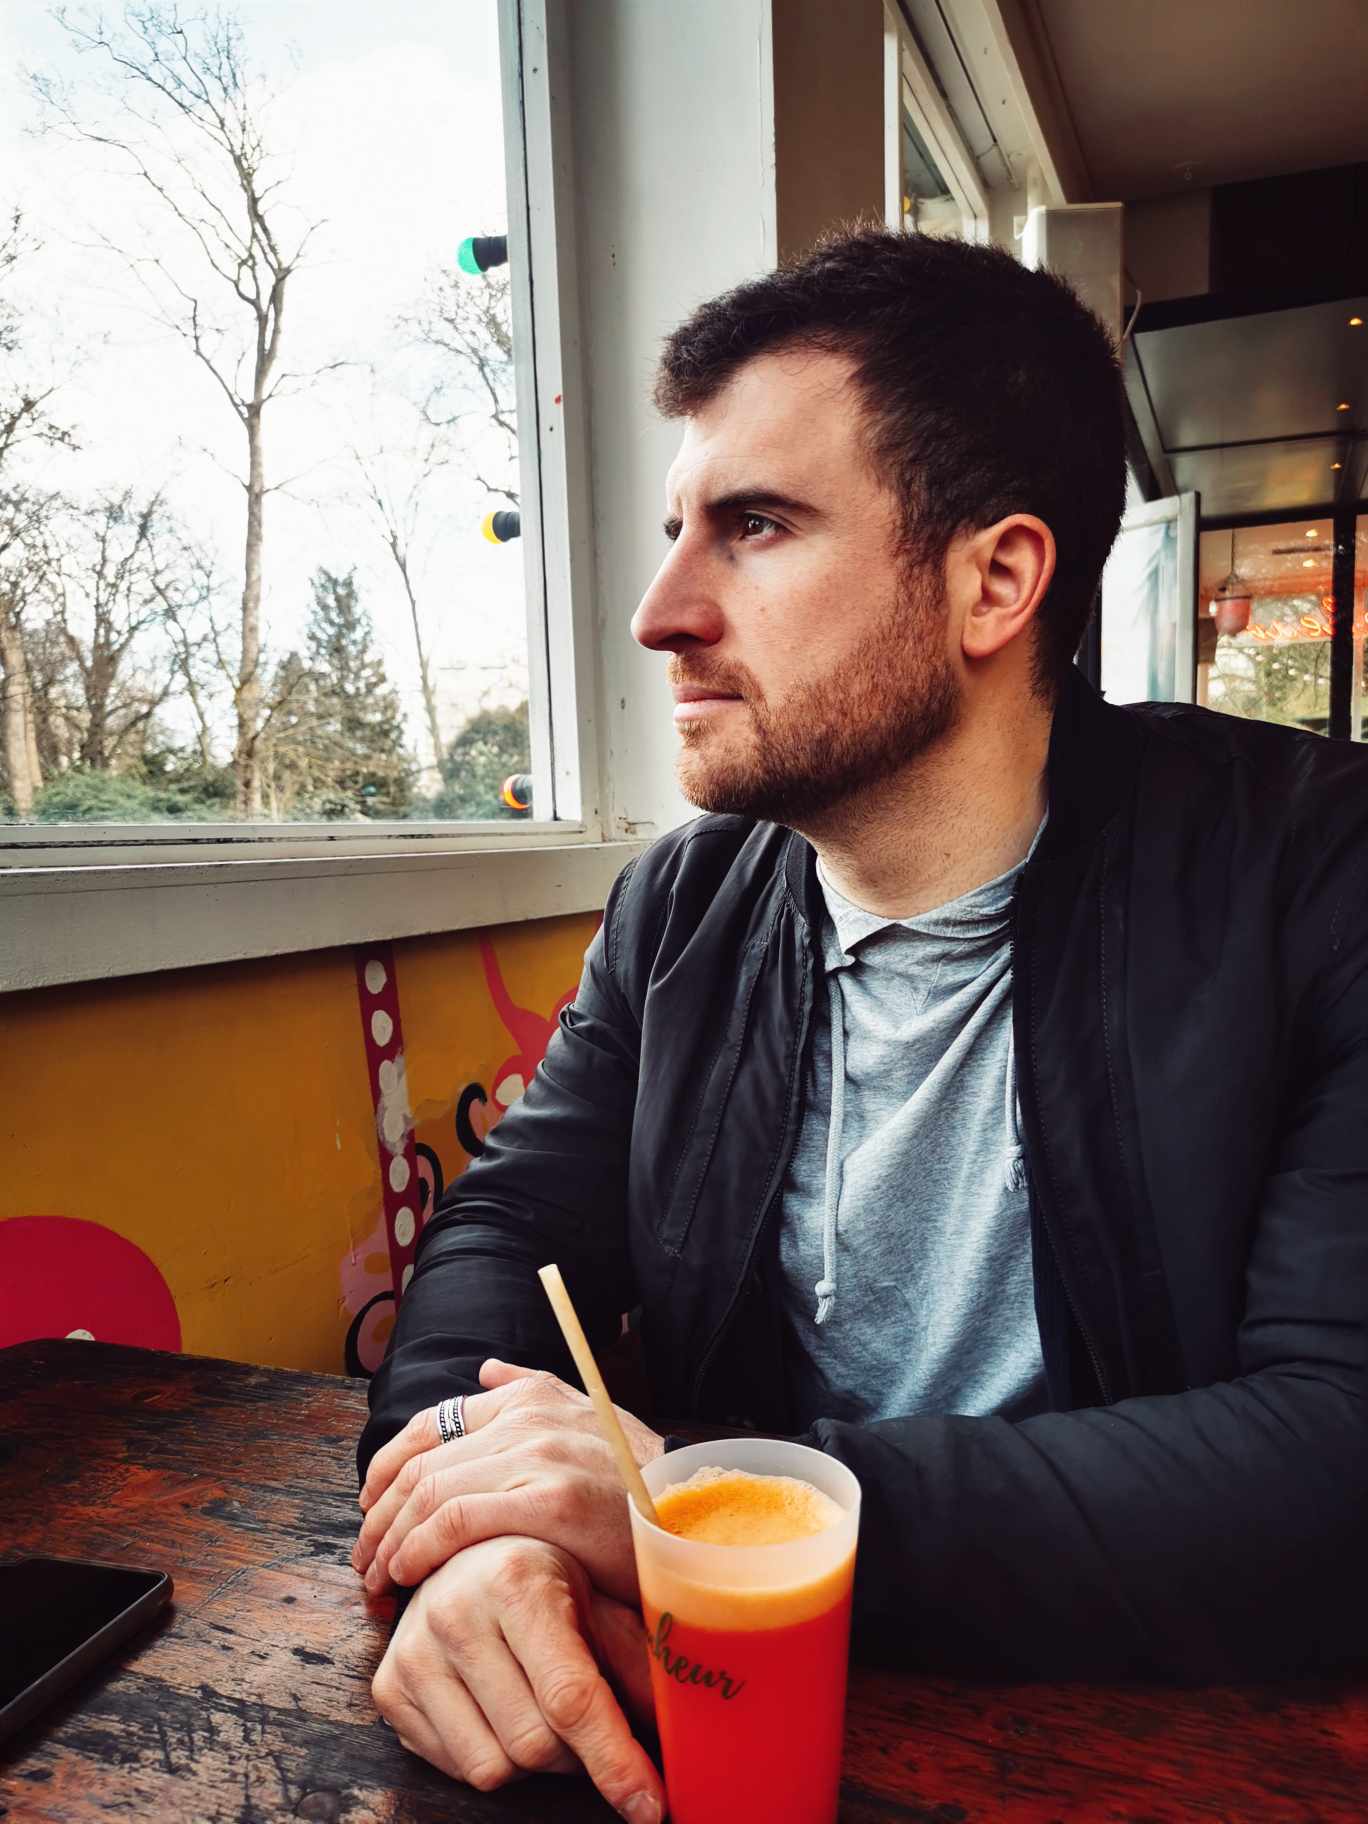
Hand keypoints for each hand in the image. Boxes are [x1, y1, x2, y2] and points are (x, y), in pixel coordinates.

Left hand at [353, 1360, 664, 1601]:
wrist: (696, 1511)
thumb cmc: (639, 1480)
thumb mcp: (589, 1416)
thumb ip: (532, 1388)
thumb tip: (486, 1370)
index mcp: (528, 1398)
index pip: (430, 1426)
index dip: (387, 1469)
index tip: (371, 1508)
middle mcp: (526, 1418)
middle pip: (421, 1464)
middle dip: (379, 1515)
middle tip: (364, 1558)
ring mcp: (537, 1456)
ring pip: (430, 1493)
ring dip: (390, 1541)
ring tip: (378, 1578)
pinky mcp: (549, 1500)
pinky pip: (457, 1521)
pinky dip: (420, 1549)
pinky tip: (408, 1574)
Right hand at [372, 1536, 661, 1818]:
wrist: (463, 1550)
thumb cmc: (544, 1577)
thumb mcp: (596, 1601)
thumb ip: (639, 1662)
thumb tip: (694, 1727)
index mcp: (516, 1580)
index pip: (571, 1698)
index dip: (616, 1762)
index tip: (650, 1806)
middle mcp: (457, 1613)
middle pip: (534, 1746)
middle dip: (577, 1756)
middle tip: (588, 1725)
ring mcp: (415, 1651)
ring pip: (492, 1766)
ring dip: (532, 1760)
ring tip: (540, 1708)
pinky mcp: (389, 1685)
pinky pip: (454, 1767)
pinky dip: (490, 1755)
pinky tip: (499, 1709)